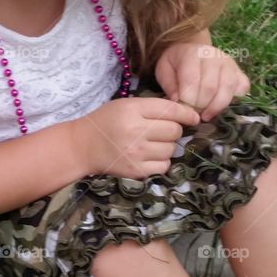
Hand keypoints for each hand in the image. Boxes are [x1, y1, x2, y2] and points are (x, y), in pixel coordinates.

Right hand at [75, 97, 200, 178]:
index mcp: (133, 110)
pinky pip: (164, 166)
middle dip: (173, 130)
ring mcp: (136, 153)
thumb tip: (186, 115)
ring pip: (171, 150)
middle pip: (175, 131)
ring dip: (167, 147)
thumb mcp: (126, 105)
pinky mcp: (136, 171)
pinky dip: (161, 161)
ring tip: (151, 144)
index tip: (193, 118)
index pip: (171, 111)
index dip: (187, 114)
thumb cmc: (107, 121)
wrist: (83, 146)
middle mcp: (136, 131)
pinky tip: (148, 156)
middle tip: (161, 131)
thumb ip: (153, 107)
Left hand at [155, 41, 249, 119]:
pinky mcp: (239, 72)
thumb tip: (177, 100)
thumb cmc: (177, 64)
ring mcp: (230, 63)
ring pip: (228, 88)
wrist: (192, 52)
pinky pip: (243, 88)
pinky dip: (235, 100)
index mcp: (193, 53)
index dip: (187, 100)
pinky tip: (221, 107)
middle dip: (201, 106)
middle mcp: (214, 56)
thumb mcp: (164, 69)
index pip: (192, 80)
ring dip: (216, 107)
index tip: (183, 111)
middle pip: (211, 87)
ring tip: (206, 116)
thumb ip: (168, 84)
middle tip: (194, 115)